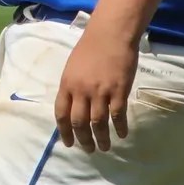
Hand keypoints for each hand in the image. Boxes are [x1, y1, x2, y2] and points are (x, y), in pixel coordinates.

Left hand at [54, 20, 137, 151]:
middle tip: (88, 150)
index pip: (61, 114)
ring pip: (98, 123)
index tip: (69, 143)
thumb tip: (73, 106)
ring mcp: (100, 92)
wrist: (110, 34)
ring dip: (101, 138)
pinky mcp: (118, 91)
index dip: (64, 132)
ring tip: (105, 147)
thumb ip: (72, 87)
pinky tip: (122, 134)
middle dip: (83, 139)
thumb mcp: (72, 67)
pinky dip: (119, 128)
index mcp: (67, 84)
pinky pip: (118, 115)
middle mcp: (81, 91)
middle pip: (79, 122)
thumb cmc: (90, 48)